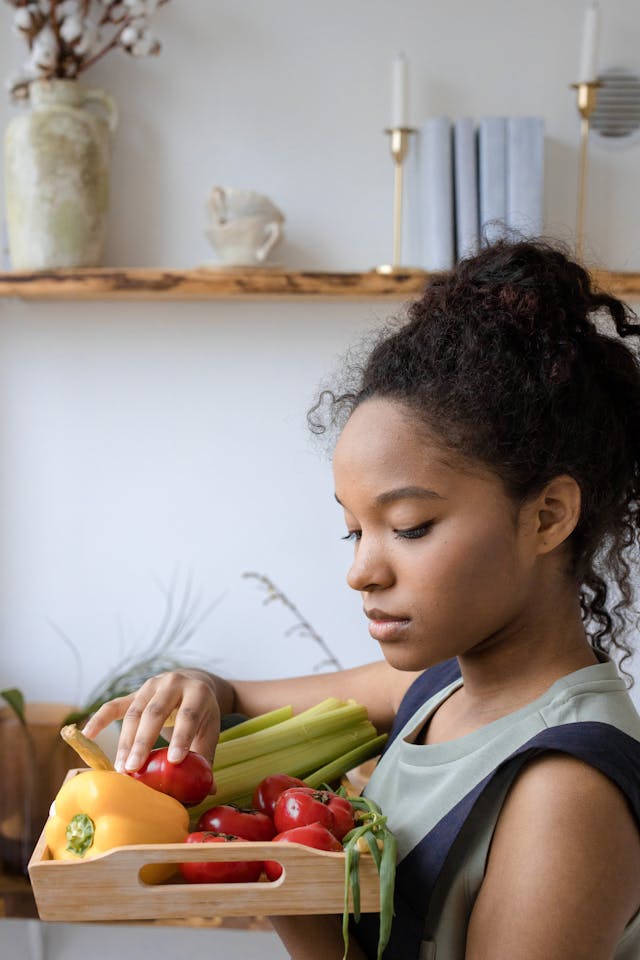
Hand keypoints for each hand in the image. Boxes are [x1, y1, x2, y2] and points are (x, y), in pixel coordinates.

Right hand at [81, 669, 222, 775]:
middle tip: (135, 769)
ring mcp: (151, 686)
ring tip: (122, 768)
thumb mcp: (209, 729)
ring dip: (125, 742)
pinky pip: (114, 706)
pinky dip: (99, 720)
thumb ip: (206, 756)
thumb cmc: (201, 713)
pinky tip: (87, 734)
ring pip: (134, 713)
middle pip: (155, 712)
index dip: (181, 737)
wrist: (192, 682)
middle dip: (144, 742)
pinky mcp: (134, 693)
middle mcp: (172, 684)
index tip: (174, 761)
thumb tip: (208, 791)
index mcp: (197, 691)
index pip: (189, 714)